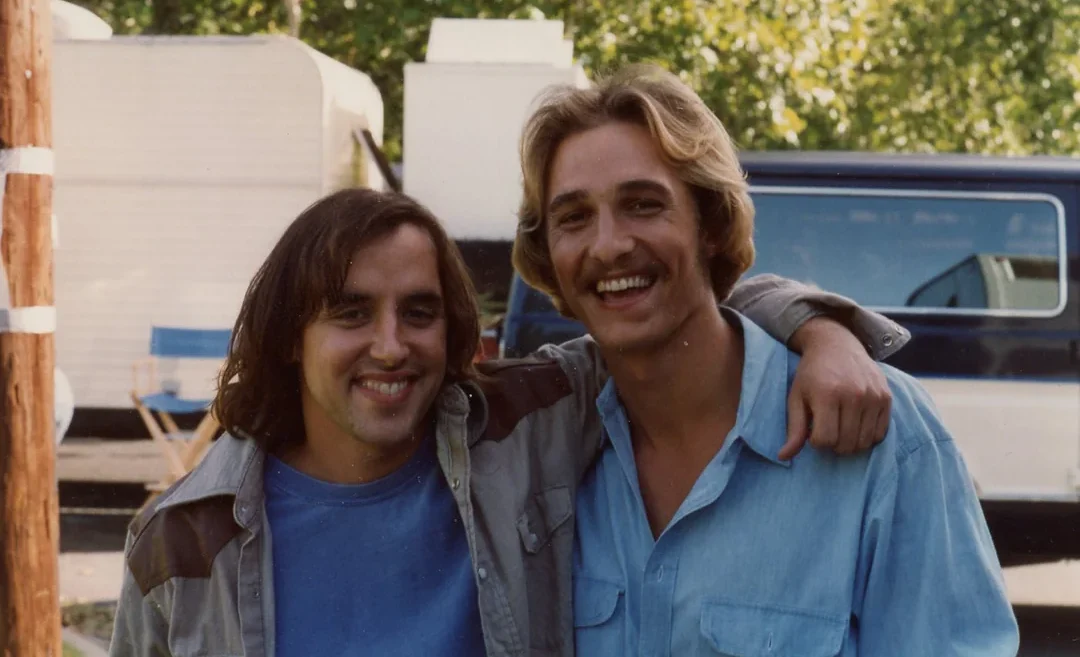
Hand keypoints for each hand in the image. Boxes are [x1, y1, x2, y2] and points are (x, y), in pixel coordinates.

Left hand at [779, 317, 891, 459]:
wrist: (837, 345)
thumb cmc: (811, 374)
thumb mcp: (796, 398)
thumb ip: (793, 429)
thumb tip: (783, 457)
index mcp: (827, 394)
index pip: (824, 440)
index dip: (816, 441)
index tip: (813, 429)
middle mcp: (854, 395)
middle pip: (846, 444)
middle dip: (833, 444)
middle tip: (827, 430)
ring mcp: (873, 396)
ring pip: (864, 442)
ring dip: (851, 443)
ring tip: (841, 428)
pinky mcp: (887, 397)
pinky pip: (880, 434)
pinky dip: (867, 436)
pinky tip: (856, 424)